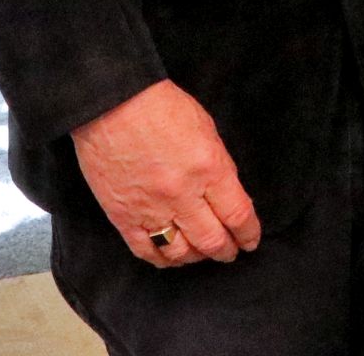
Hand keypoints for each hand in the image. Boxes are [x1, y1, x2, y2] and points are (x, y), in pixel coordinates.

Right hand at [70, 79, 262, 267]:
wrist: (112, 103)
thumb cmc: (160, 107)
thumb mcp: (207, 130)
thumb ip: (219, 166)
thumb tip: (228, 196)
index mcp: (209, 168)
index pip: (238, 215)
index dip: (248, 234)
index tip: (250, 240)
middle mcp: (183, 194)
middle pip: (212, 240)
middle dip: (226, 250)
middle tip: (230, 252)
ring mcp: (151, 208)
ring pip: (181, 252)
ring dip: (196, 257)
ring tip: (202, 253)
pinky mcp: (123, 216)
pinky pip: (146, 251)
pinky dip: (163, 259)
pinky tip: (171, 256)